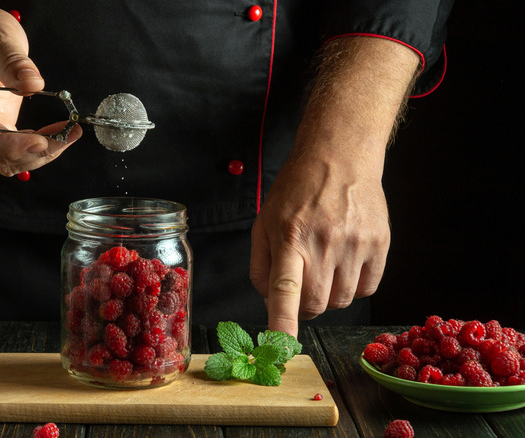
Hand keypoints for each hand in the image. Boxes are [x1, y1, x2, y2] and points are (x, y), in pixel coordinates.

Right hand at [0, 0, 81, 175]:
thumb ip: (12, 61)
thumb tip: (33, 84)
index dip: (10, 145)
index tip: (41, 142)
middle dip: (34, 151)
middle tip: (67, 135)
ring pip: (8, 160)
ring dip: (41, 152)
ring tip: (68, 132)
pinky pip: (15, 151)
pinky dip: (39, 147)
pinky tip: (57, 132)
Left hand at [249, 36, 418, 336]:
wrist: (341, 157)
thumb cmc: (296, 192)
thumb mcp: (265, 221)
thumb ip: (261, 265)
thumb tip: (268, 302)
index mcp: (289, 237)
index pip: (285, 288)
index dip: (282, 320)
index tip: (279, 345)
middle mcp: (324, 243)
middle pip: (315, 304)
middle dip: (304, 307)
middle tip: (302, 284)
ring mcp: (355, 245)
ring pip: (341, 301)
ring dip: (329, 295)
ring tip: (325, 265)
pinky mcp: (380, 245)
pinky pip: (367, 289)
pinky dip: (353, 286)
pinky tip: (345, 262)